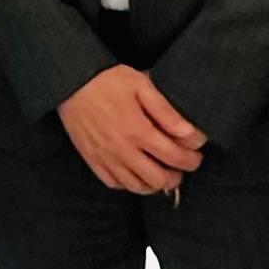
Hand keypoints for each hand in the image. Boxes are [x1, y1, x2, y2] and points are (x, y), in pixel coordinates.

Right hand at [57, 65, 204, 196]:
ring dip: (155, 184)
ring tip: (163, 172)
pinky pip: (115, 184)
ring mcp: (107, 159)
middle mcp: (123, 151)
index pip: (175, 157)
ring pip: (138, 187)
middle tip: (182, 166)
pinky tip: (137, 173)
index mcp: (139, 131)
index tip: (197, 154)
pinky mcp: (93, 161)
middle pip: (159, 179)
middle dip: (177, 177)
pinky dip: (131, 184)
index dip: (192, 160)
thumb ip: (167, 112)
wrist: (71, 83)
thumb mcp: (142, 86)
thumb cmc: (108, 81)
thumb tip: (191, 135)